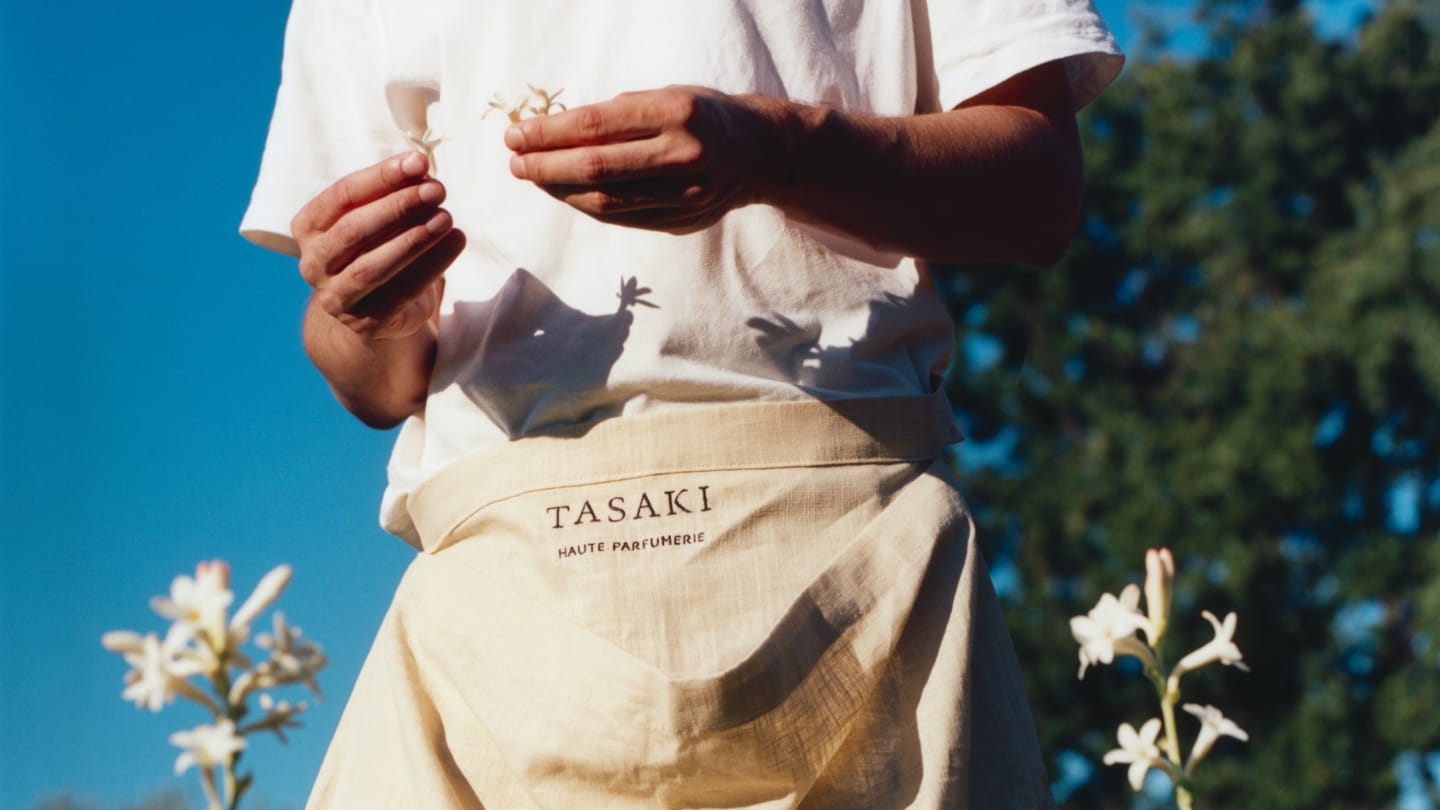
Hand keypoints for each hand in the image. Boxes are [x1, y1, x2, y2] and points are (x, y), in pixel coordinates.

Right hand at [291, 152, 465, 340]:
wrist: (371, 312)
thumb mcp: (376, 219)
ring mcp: (336, 297)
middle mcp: (313, 263)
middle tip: (437, 189)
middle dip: (398, 206)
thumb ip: (391, 195)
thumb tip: (421, 170)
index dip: (381, 176)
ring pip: (372, 265)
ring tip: (446, 217)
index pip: (342, 195)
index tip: (419, 162)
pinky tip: (456, 241)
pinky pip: (400, 293)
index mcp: (308, 228)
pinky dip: (432, 265)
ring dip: (413, 238)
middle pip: (354, 229)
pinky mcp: (365, 323)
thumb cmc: (375, 249)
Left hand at [504, 86, 783, 233]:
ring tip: (534, 179)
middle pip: (596, 168)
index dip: (548, 133)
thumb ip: (614, 115)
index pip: (595, 126)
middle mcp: (684, 153)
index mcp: (675, 111)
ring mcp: (686, 193)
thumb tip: (548, 132)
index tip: (516, 135)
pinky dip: (587, 206)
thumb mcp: (663, 97)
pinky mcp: (683, 220)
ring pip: (607, 201)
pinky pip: (622, 217)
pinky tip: (567, 194)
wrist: (759, 153)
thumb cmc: (700, 115)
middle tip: (516, 163)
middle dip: (545, 167)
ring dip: (561, 191)